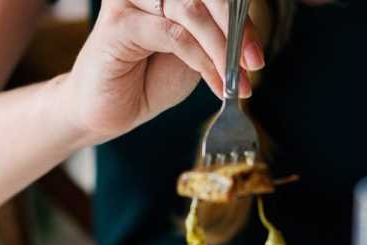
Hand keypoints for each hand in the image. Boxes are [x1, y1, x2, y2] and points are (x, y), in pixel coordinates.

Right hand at [59, 0, 265, 142]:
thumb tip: (250, 34)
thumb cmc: (149, 77)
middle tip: (253, 63)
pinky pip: (174, 35)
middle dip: (236, 30)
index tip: (257, 53)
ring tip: (235, 80)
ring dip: (221, 48)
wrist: (109, 110)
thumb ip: (218, 35)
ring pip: (192, 11)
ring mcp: (130, 0)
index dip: (241, 16)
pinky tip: (214, 83)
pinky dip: (201, 61)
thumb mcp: (197, 53)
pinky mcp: (119, 23)